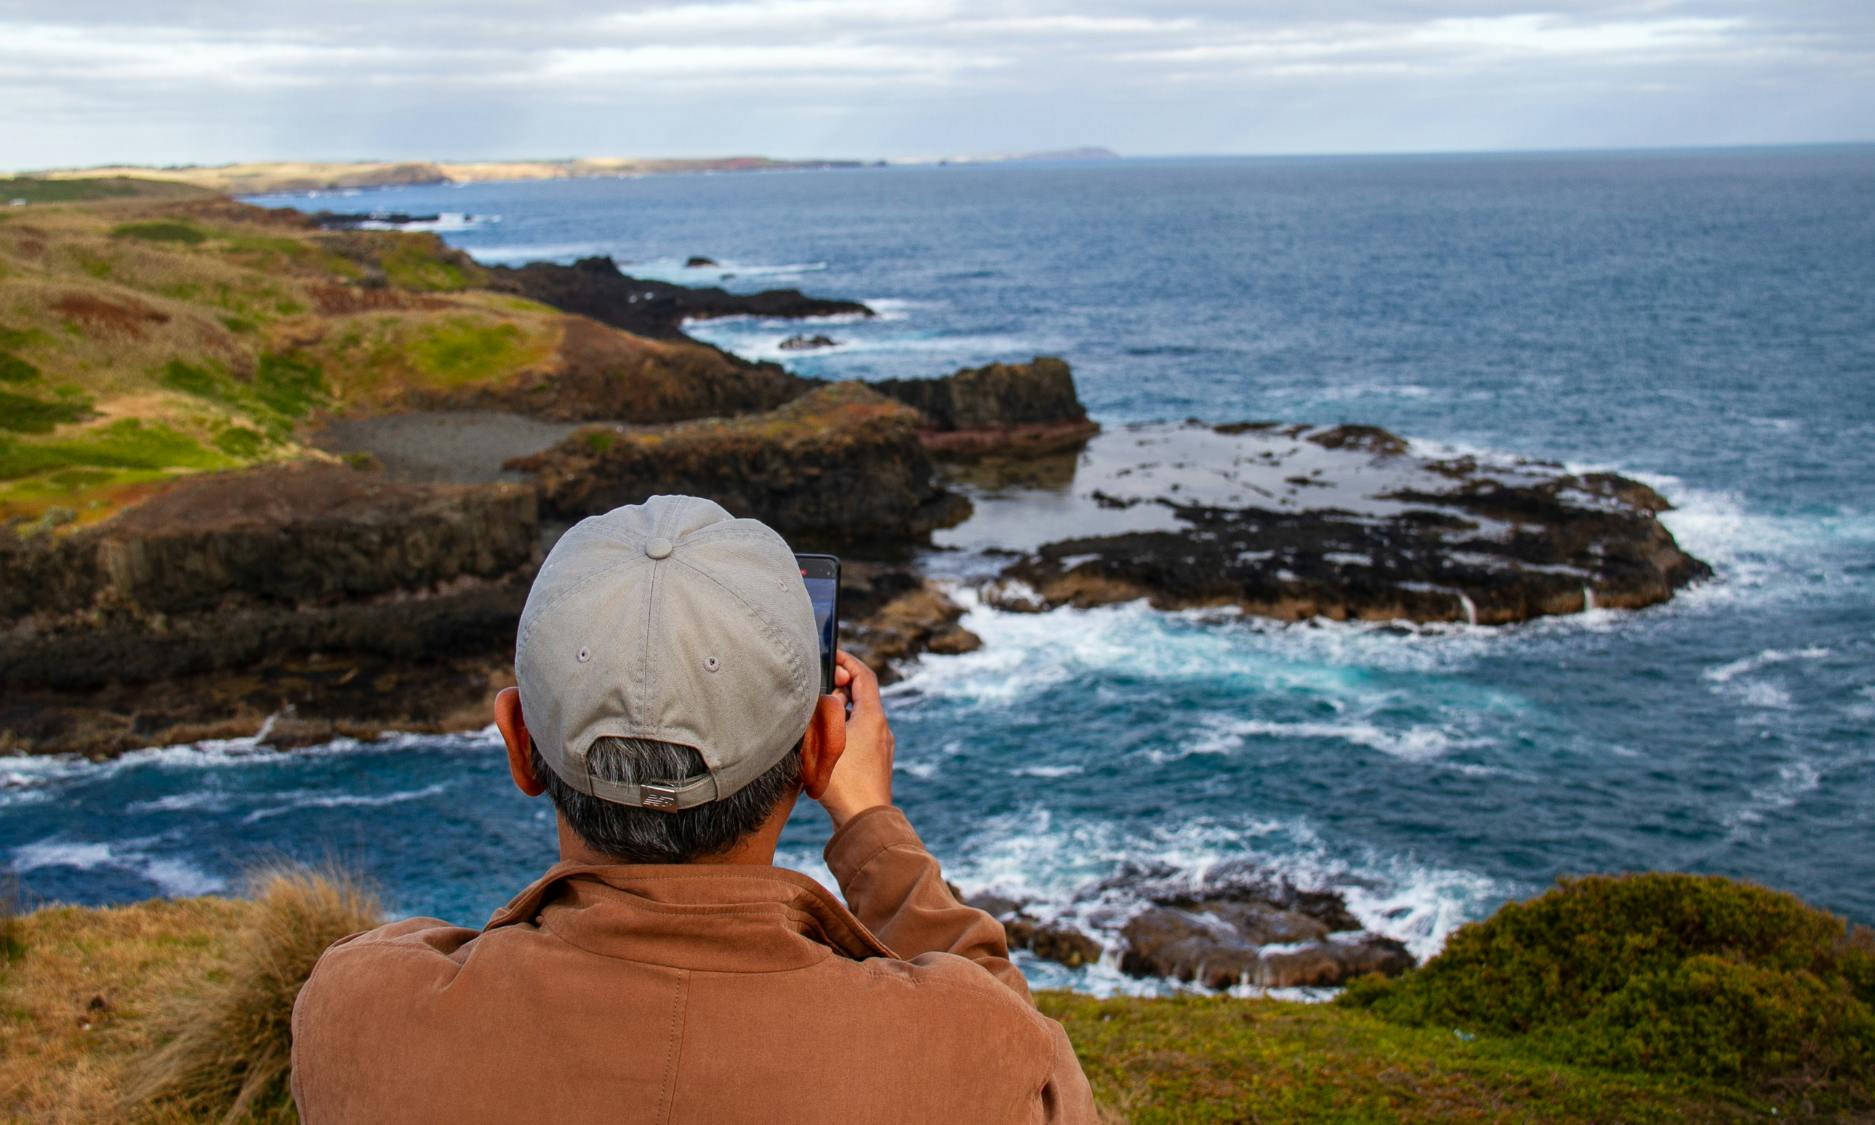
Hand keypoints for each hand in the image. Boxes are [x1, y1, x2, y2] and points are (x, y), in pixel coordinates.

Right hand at [817, 650, 893, 828]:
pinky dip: (845, 730)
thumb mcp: (823, 738)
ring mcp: (882, 748)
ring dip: (841, 711)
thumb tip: (828, 698)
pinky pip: (861, 737)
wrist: (863, 821)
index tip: (833, 654)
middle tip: (820, 689)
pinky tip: (827, 744)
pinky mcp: (876, 764)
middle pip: (862, 696)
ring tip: (818, 719)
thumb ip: (822, 710)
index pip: (864, 676)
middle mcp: (882, 729)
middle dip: (841, 688)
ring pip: (860, 718)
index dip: (848, 661)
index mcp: (873, 717)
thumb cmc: (842, 781)